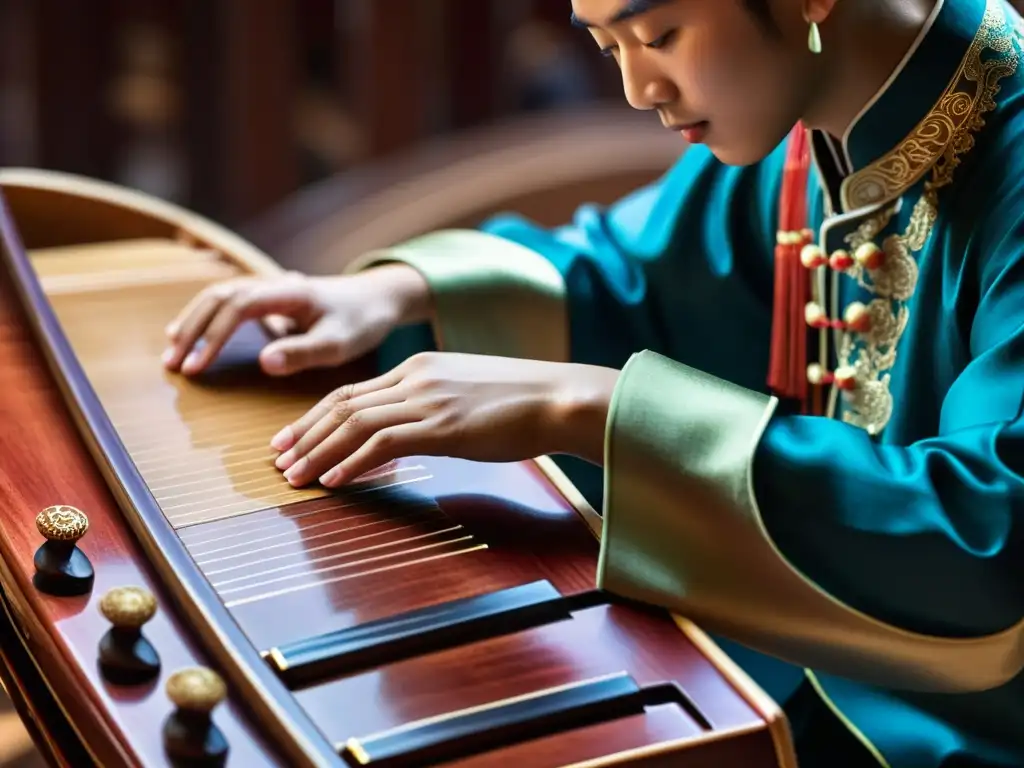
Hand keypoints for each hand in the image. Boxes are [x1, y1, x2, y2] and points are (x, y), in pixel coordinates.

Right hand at [162, 264, 429, 376]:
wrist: (379, 298)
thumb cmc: (362, 322)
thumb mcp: (340, 343)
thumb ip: (304, 352)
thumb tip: (264, 362)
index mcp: (290, 291)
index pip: (237, 307)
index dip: (212, 337)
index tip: (195, 367)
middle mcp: (274, 283)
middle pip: (219, 297)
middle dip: (192, 329)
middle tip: (172, 364)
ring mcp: (270, 287)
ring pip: (219, 296)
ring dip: (193, 322)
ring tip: (173, 352)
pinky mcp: (270, 297)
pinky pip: (229, 302)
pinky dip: (206, 318)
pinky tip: (190, 337)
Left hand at [271, 351, 619, 486]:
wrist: (559, 397)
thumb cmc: (522, 402)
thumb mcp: (468, 394)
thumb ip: (435, 406)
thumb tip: (415, 432)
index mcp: (419, 367)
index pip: (352, 390)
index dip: (315, 415)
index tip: (292, 437)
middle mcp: (415, 377)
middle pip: (342, 402)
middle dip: (303, 432)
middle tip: (277, 458)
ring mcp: (427, 399)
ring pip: (353, 422)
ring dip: (317, 450)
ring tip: (293, 476)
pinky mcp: (442, 425)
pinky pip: (382, 442)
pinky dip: (350, 462)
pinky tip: (333, 480)